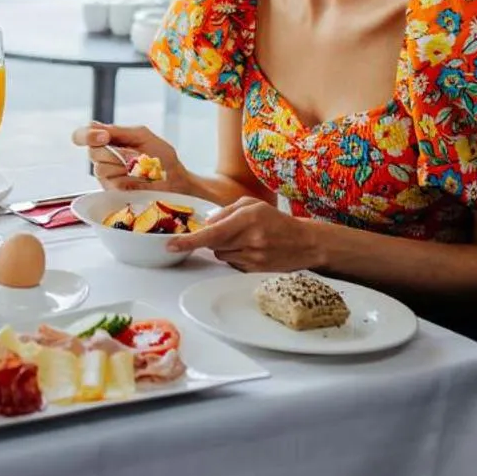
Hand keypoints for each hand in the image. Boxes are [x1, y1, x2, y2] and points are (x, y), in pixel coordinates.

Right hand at [69, 123, 192, 193]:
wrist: (177, 182)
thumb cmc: (162, 157)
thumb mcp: (143, 136)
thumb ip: (119, 131)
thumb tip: (96, 129)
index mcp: (108, 140)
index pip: (83, 135)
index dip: (86, 136)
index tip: (104, 137)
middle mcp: (104, 158)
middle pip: (92, 152)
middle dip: (112, 153)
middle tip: (131, 157)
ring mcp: (107, 177)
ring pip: (101, 169)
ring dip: (123, 168)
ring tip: (139, 170)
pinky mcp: (113, 193)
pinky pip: (112, 184)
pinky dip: (127, 181)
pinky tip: (139, 181)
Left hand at [165, 198, 320, 272]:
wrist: (305, 243)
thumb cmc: (276, 220)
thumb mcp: (252, 205)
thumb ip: (226, 211)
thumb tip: (206, 224)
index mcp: (248, 218)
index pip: (212, 233)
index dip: (189, 241)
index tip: (171, 245)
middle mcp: (251, 239)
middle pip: (213, 244)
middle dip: (213, 237)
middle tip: (230, 231)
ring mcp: (254, 257)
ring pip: (221, 255)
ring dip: (225, 247)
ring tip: (245, 240)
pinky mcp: (255, 270)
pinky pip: (232, 264)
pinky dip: (235, 256)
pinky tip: (251, 250)